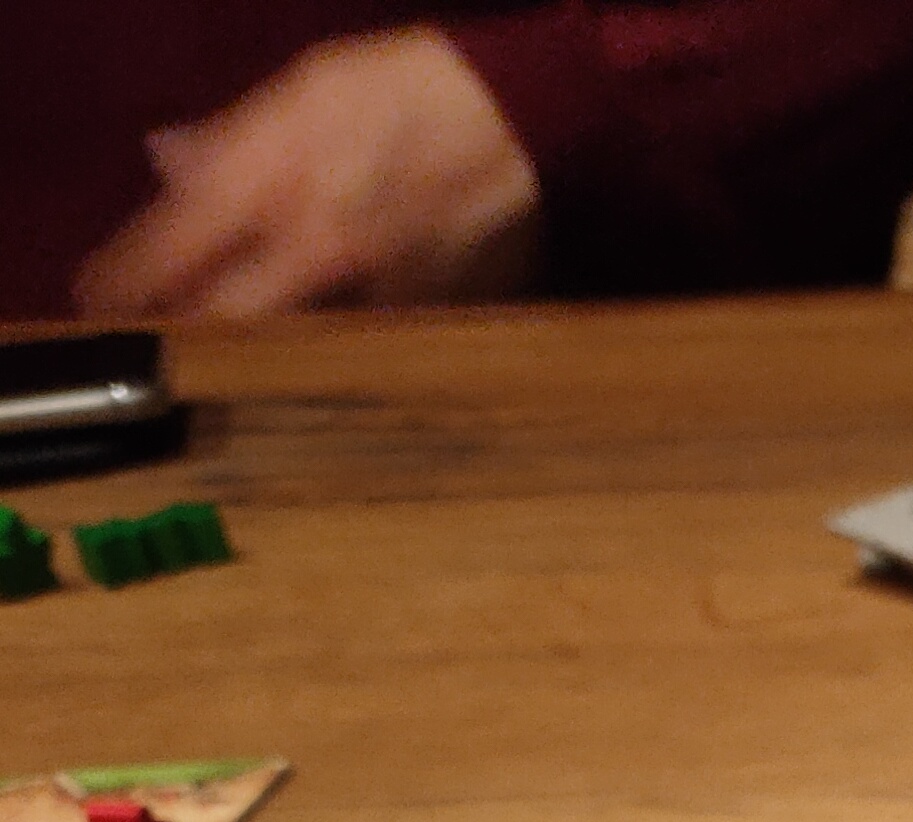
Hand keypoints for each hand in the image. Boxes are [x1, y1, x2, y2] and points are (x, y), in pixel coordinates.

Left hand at [74, 30, 543, 319]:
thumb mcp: (303, 88)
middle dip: (188, 331)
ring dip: (262, 350)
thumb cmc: (407, 93)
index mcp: (279, 178)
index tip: (97, 302)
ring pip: (296, 346)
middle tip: (161, 339)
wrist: (523, 122)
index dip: (127, 280)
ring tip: (243, 350)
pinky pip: (365, 348)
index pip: (176, 244)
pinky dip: (342, 346)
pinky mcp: (424, 327)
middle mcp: (319, 246)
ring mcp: (375, 296)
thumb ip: (231, 137)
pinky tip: (340, 340)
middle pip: (226, 318)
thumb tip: (168, 162)